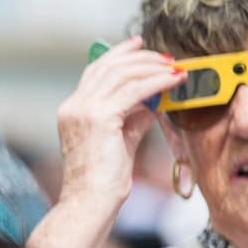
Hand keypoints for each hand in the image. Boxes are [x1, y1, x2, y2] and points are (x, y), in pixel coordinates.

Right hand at [55, 37, 185, 204]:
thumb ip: (133, 117)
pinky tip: (173, 81)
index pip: (96, 71)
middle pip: (108, 66)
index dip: (118, 54)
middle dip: (140, 57)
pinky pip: (134, 89)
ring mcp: (83, 110)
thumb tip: (153, 100)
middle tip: (166, 57)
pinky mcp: (98, 117)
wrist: (91, 202)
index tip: (139, 45)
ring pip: (122, 73)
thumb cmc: (104, 180)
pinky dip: (157, 81)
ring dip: (152, 67)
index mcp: (72, 110)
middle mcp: (73, 106)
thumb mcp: (120, 140)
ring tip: (175, 69)